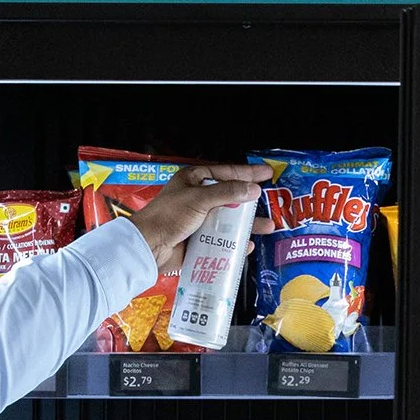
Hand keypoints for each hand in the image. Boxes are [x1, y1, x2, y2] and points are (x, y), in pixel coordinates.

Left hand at [126, 162, 273, 271]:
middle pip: (231, 197)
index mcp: (194, 180)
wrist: (148, 246)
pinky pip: (221, 239)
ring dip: (247, 224)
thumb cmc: (168, 216)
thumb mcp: (199, 199)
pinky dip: (234, 242)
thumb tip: (253, 189)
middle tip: (270, 202)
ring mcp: (199, 219)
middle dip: (251, 201)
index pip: (227, 173)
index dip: (248, 173)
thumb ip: (228, 193)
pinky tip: (246, 245)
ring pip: (229, 219)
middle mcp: (197, 197)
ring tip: (266, 227)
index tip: (267, 174)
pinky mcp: (198, 239)